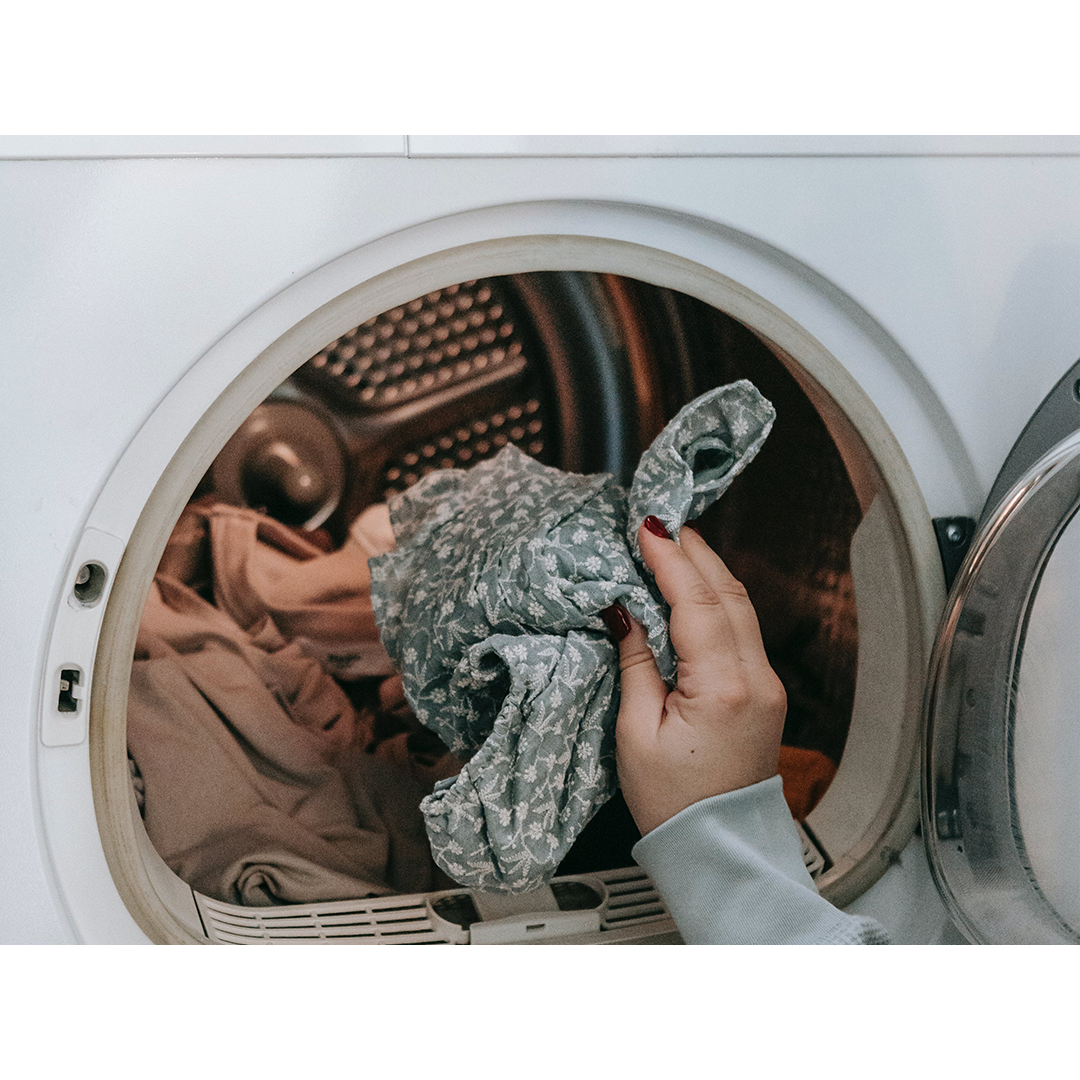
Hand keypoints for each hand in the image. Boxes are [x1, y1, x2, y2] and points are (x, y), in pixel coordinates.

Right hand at [605, 517, 786, 835]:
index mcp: (721, 689)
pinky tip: (695, 587)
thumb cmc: (673, 804)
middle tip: (661, 522)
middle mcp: (755, 680)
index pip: (696, 603)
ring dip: (708, 570)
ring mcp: (767, 684)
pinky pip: (743, 629)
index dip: (670, 559)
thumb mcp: (635, 734)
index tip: (646, 527)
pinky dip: (718, 598)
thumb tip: (623, 611)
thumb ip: (634, 664)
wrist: (720, 848)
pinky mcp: (765, 692)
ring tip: (676, 544)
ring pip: (742, 606)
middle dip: (694, 551)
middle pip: (728, 593)